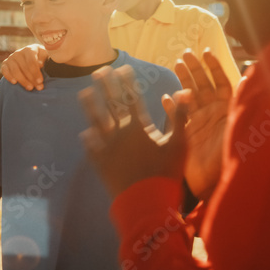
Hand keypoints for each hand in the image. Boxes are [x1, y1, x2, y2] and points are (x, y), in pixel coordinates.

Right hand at [1, 44, 48, 90]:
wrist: (29, 57)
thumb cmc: (39, 57)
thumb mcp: (44, 56)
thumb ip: (43, 59)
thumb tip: (40, 65)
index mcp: (29, 49)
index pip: (31, 62)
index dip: (36, 72)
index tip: (40, 81)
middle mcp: (18, 53)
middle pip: (24, 67)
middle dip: (32, 79)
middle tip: (38, 88)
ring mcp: (10, 58)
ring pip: (15, 70)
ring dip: (23, 80)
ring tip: (30, 88)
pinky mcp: (4, 64)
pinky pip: (5, 71)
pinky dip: (9, 77)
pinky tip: (15, 83)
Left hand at [79, 65, 186, 197]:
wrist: (147, 202)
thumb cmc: (166, 173)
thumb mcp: (179, 144)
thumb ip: (180, 117)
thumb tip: (185, 91)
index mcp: (139, 126)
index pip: (131, 97)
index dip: (126, 82)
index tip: (122, 68)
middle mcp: (120, 132)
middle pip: (110, 104)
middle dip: (105, 86)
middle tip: (99, 71)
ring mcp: (108, 148)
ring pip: (96, 122)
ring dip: (90, 106)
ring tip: (84, 93)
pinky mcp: (101, 164)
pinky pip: (92, 148)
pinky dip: (88, 140)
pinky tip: (85, 133)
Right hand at [165, 49, 232, 199]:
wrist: (217, 183)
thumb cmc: (232, 157)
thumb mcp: (241, 126)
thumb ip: (244, 101)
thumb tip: (250, 75)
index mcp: (227, 109)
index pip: (221, 82)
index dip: (214, 67)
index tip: (206, 52)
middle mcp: (213, 113)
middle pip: (203, 85)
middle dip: (195, 68)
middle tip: (185, 54)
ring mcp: (198, 123)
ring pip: (189, 96)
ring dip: (183, 81)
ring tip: (175, 64)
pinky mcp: (185, 134)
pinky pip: (176, 117)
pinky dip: (170, 107)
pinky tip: (165, 97)